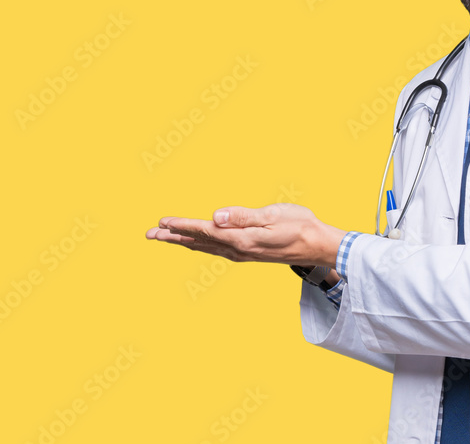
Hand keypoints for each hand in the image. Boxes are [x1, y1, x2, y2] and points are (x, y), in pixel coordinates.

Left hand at [146, 203, 346, 266]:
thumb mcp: (273, 215)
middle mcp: (238, 249)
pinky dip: (200, 245)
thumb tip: (216, 216)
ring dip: (184, 241)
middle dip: (173, 237)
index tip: (161, 222)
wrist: (319, 246)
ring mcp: (243, 253)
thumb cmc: (300, 226)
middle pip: (199, 242)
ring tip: (166, 238)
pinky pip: (216, 250)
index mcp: (241, 238)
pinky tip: (198, 244)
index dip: (181, 226)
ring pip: (205, 247)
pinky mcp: (248, 252)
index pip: (204, 230)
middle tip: (150, 234)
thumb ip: (243, 216)